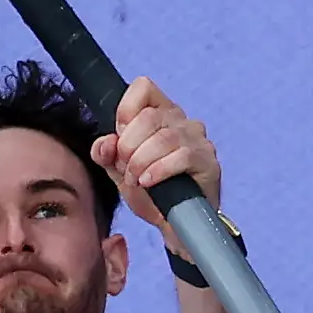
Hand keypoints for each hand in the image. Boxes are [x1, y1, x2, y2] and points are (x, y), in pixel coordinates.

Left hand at [91, 78, 222, 243]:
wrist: (173, 225)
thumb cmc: (151, 192)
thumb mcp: (119, 171)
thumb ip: (106, 154)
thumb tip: (104, 144)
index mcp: (159, 113)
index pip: (143, 87)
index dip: (125, 109)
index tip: (119, 138)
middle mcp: (181, 120)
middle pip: (148, 117)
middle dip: (128, 146)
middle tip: (125, 169)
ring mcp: (198, 139)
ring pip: (163, 138)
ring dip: (141, 162)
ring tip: (136, 180)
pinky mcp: (208, 161)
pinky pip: (181, 156)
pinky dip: (159, 170)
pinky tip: (149, 182)